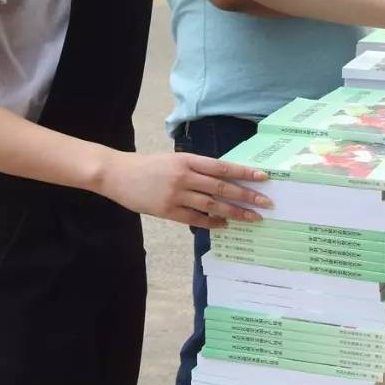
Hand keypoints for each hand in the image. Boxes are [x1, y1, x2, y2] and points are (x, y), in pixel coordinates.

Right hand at [98, 151, 272, 229]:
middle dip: (247, 196)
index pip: (222, 167)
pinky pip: (195, 218)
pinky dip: (211, 222)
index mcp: (187, 159)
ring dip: (235, 212)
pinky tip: (225, 225)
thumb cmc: (148, 166)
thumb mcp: (173, 159)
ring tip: (252, 218)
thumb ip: (195, 168)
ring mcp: (176, 194)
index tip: (263, 177)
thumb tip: (223, 179)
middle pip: (222, 187)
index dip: (244, 172)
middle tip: (266, 203)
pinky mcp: (167, 210)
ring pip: (212, 204)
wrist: (117, 174)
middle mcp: (184, 176)